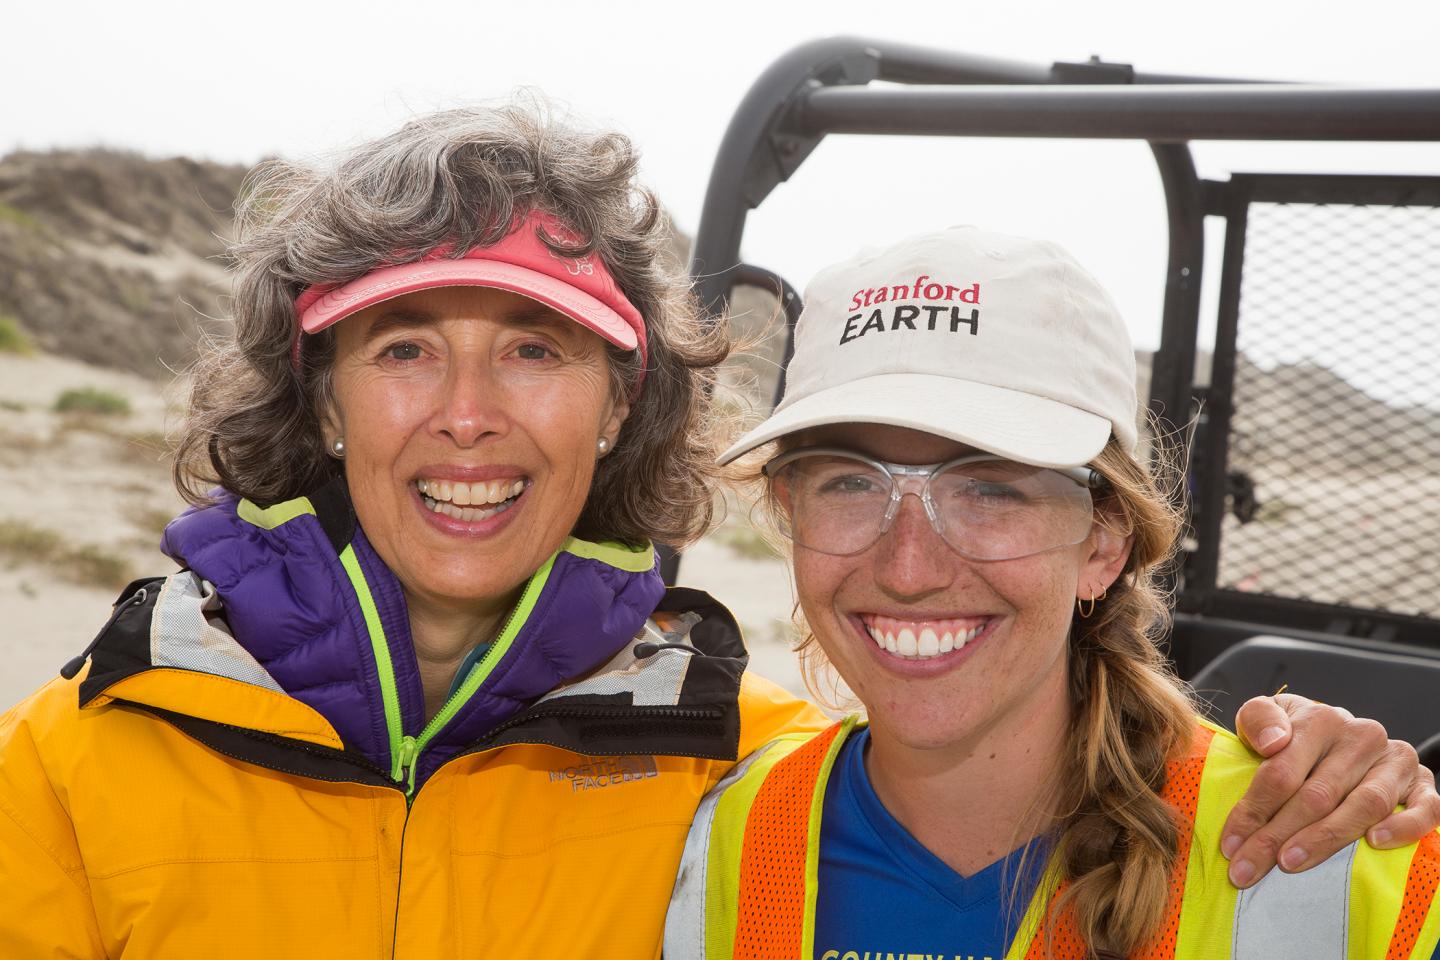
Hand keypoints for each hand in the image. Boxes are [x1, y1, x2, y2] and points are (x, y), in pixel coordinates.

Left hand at [1220, 693, 1439, 887]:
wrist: (1338, 736)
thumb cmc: (1293, 737)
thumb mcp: (1265, 719)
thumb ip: (1258, 720)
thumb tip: (1272, 742)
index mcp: (1320, 719)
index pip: (1281, 772)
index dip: (1253, 811)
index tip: (1231, 845)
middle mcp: (1361, 737)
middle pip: (1316, 795)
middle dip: (1276, 836)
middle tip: (1249, 869)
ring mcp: (1394, 761)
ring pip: (1363, 805)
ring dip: (1325, 839)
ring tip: (1290, 863)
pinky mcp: (1422, 784)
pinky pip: (1425, 809)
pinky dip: (1403, 827)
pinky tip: (1374, 844)